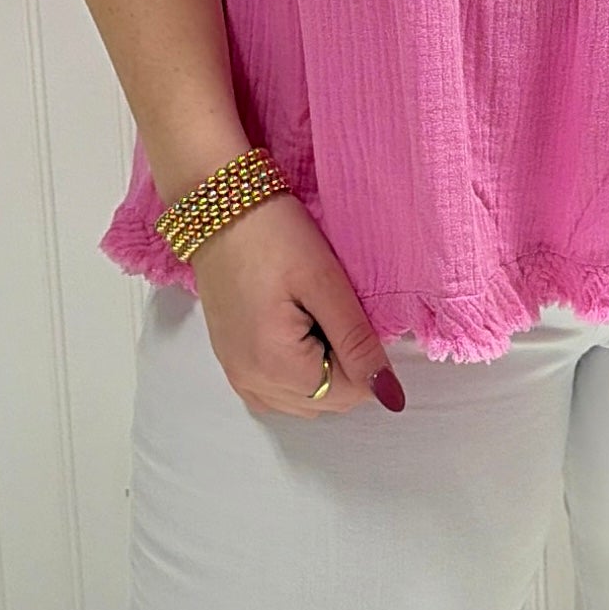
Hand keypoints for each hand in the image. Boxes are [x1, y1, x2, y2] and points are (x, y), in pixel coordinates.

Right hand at [186, 187, 406, 413]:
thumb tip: (390, 395)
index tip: (349, 312)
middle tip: (329, 310)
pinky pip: (276, 392)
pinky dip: (296, 374)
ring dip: (321, 370)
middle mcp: (253, 383)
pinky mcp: (231, 363)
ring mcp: (238, 376)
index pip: (349, 394)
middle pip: (327, 402)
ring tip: (312, 317)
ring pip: (304, 401)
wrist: (218, 208)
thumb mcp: (326, 284)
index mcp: (276, 366)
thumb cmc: (271, 234)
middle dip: (343, 365)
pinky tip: (297, 334)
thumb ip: (358, 344)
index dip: (364, 357)